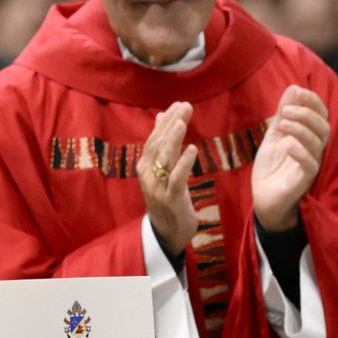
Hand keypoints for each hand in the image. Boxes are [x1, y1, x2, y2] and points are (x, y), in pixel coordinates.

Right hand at [137, 102, 200, 256]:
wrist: (167, 234)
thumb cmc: (168, 199)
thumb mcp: (164, 170)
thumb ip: (163, 145)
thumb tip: (161, 117)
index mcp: (145, 166)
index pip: (155, 138)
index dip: (166, 121)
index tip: (179, 104)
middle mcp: (148, 175)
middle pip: (159, 145)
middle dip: (172, 124)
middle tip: (185, 106)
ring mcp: (157, 188)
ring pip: (164, 159)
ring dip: (173, 139)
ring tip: (182, 122)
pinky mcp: (170, 199)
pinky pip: (177, 178)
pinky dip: (184, 163)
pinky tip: (192, 150)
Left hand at [252, 86, 329, 231]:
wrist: (263, 198)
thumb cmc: (272, 168)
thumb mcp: (274, 136)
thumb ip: (282, 114)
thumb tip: (293, 87)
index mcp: (309, 137)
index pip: (320, 115)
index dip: (312, 101)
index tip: (296, 91)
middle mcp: (314, 150)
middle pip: (323, 127)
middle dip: (307, 113)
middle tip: (287, 110)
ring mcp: (311, 165)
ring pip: (318, 143)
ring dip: (301, 129)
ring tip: (283, 123)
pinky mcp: (304, 180)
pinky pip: (310, 164)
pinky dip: (300, 151)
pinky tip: (287, 144)